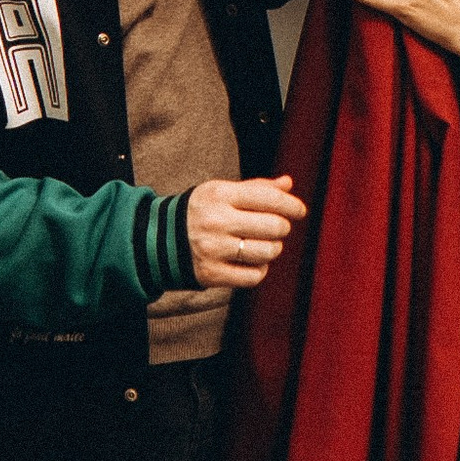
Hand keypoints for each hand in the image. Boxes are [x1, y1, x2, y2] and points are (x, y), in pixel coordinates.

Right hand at [184, 175, 306, 288]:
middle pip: (273, 226)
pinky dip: (260, 270)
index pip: (268, 198)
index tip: (300, 210)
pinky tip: (253, 262)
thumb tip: (288, 184)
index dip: (291, 205)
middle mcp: (216, 220)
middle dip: (282, 228)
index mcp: (219, 194)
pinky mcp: (211, 273)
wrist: (159, 239)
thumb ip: (256, 187)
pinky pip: (253, 276)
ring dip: (273, 249)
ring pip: (266, 252)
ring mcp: (213, 248)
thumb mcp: (222, 192)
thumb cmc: (202, 212)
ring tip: (265, 245)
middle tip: (278, 228)